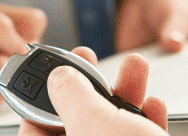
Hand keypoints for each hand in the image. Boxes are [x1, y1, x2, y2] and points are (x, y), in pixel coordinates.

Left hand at [19, 47, 167, 135]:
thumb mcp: (92, 121)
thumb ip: (72, 94)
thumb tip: (60, 76)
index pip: (33, 127)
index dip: (40, 95)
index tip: (50, 70)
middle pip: (77, 120)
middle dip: (89, 85)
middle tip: (90, 59)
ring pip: (112, 126)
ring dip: (126, 94)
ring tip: (136, 67)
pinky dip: (146, 120)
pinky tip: (153, 105)